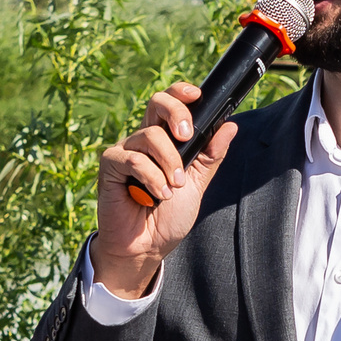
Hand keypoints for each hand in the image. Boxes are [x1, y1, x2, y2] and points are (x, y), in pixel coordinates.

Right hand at [91, 83, 239, 298]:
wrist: (146, 247)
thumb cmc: (168, 216)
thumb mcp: (197, 184)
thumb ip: (211, 156)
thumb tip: (229, 126)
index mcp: (164, 139)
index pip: (169, 103)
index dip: (181, 93)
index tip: (197, 95)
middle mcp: (143, 140)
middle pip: (156, 103)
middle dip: (177, 113)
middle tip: (187, 136)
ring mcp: (125, 151)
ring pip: (150, 136)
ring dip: (169, 161)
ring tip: (175, 186)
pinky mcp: (110, 166)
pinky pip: (133, 159)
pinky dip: (151, 176)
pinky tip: (158, 195)